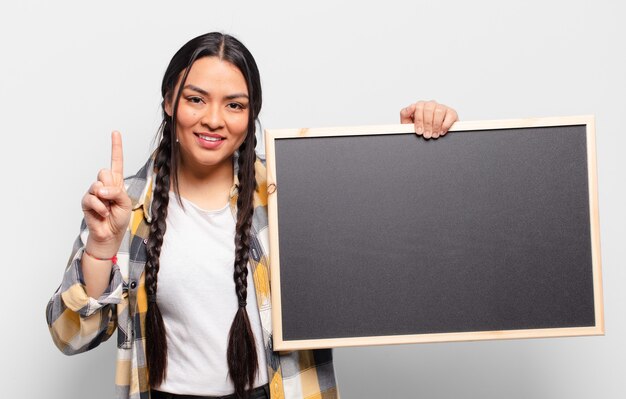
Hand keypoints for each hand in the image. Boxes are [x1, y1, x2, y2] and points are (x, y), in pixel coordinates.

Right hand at [81, 131, 131, 256]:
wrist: (110, 235)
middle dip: (111, 186)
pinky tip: (102, 213)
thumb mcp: (125, 203)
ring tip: (108, 209)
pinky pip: (92, 198)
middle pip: (105, 172)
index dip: (116, 147)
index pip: (116, 162)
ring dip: (106, 199)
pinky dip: (99, 207)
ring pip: (98, 184)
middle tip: (113, 200)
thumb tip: (100, 188)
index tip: (115, 132)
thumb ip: (116, 192)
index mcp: (117, 182)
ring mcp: (94, 192)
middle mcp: (104, 184)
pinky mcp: (86, 201)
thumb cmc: (120, 219)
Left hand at [400, 100, 458, 138]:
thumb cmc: (420, 130)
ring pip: (439, 111)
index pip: (418, 107)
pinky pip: (450, 115)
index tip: (419, 131)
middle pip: (428, 108)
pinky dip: (445, 125)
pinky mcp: (451, 112)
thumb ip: (405, 114)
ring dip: (436, 125)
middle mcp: (430, 105)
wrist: (432, 139)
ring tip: (434, 135)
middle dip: (427, 124)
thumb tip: (410, 107)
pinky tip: (441, 131)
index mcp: (419, 106)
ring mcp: (441, 107)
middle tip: (426, 135)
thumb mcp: (408, 124)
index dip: (418, 120)